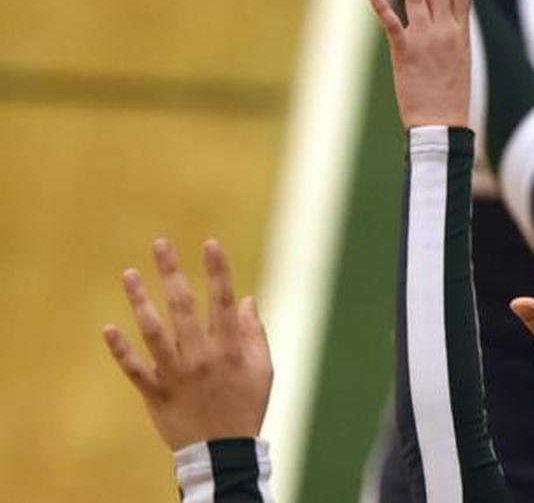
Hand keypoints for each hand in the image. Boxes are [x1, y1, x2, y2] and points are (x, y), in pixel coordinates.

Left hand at [102, 239, 271, 450]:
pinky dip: (121, 350)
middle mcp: (202, 356)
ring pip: (154, 332)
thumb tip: (246, 299)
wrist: (223, 452)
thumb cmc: (247, 406)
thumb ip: (255, 334)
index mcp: (230, 348)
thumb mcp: (264, 370)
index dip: (217, 270)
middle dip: (172, 272)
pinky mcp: (156, 393)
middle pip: (184, 307)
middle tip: (160, 243)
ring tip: (128, 274)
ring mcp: (177, 374)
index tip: (209, 242)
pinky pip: (135, 369)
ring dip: (140, 301)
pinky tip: (108, 328)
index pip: (223, 301)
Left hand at [368, 0, 471, 128]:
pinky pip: (392, 22)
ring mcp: (426, 40)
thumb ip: (451, 39)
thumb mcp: (460, 63)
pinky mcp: (405, 52)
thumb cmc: (450, 99)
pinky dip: (382, 5)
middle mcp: (446, 31)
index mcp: (462, 34)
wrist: (442, 125)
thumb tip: (444, 23)